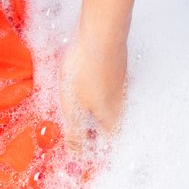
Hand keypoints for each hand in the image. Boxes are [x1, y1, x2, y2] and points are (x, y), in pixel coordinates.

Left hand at [60, 33, 126, 150]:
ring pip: (104, 101)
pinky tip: (77, 81)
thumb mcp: (73, 107)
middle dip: (87, 127)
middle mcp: (120, 100)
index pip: (106, 140)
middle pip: (105, 121)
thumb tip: (78, 156)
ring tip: (69, 104)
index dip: (91, 146)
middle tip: (70, 126)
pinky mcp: (114, 64)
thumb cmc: (85, 70)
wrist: (101, 32)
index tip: (77, 147)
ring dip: (87, 106)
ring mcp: (119, 80)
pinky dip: (89, 89)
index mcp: (111, 116)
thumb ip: (76, 133)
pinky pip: (102, 84)